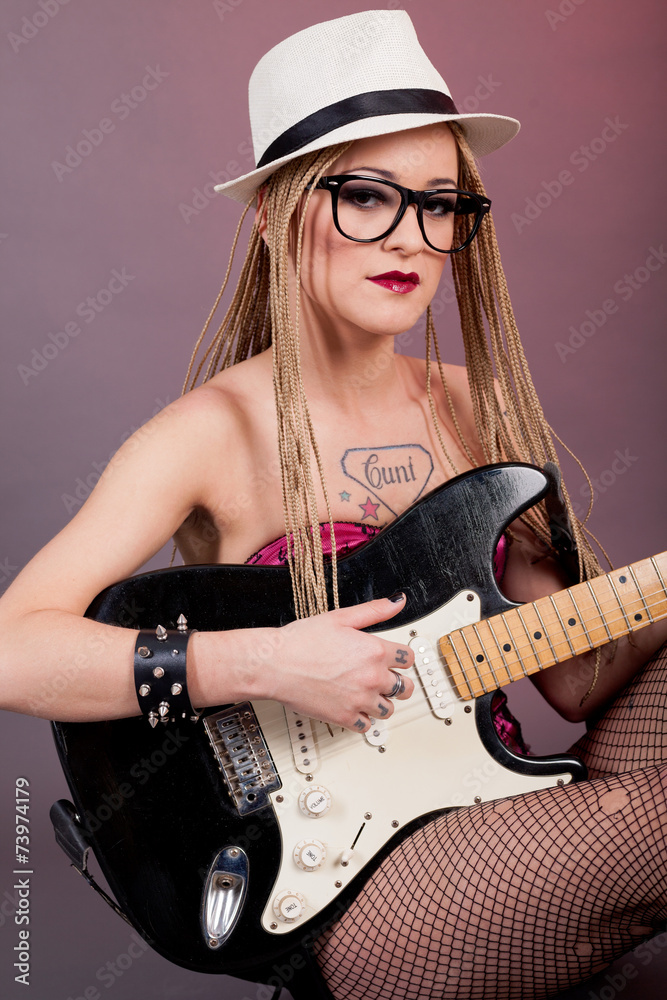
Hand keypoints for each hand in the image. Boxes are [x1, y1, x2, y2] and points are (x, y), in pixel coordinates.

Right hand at [268, 594, 414, 731]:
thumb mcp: (341, 617)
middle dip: (398, 682)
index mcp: (375, 651)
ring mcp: (360, 700)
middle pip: (405, 687)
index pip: (408, 658)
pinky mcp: (345, 717)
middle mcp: (372, 677)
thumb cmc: (302, 640)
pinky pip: (367, 726)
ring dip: (382, 702)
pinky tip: (354, 707)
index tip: (393, 658)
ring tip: (368, 693)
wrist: (276, 664)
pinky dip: (363, 719)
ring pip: (389, 709)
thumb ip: (374, 611)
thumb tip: (397, 602)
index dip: (401, 657)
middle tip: (385, 679)